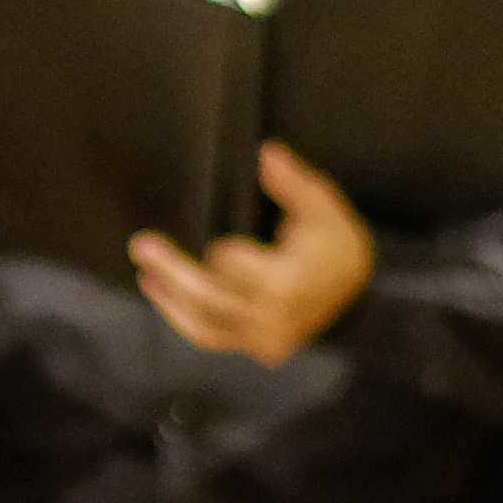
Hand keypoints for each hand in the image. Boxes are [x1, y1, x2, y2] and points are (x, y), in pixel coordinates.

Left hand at [130, 142, 376, 362]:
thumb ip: (293, 183)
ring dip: (169, 299)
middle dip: (173, 272)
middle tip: (141, 245)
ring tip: (144, 271)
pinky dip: (182, 317)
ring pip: (204, 326)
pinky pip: (212, 338)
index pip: (236, 269)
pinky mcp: (260, 349)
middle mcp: (275, 319)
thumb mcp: (323, 207)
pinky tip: (159, 292)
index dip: (224, 253)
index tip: (215, 242)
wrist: (361, 295)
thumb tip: (267, 152)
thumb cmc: (336, 242)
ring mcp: (266, 340)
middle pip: (210, 299)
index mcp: (290, 283)